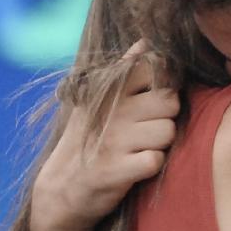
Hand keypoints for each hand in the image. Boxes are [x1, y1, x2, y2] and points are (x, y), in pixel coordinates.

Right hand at [35, 45, 179, 230]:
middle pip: (170, 102)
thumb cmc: (87, 140)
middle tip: (148, 130)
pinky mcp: (115, 170)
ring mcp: (113, 140)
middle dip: (166, 117)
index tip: (153, 99)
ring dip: (161, 144)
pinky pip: (156, 160)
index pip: (155, 69)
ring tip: (140, 149)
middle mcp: (111, 110)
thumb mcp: (97, 100)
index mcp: (109, 89)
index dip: (163, 84)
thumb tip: (145, 41)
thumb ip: (125, 70)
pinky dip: (152, 166)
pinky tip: (137, 167)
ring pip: (168, 132)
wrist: (60, 190)